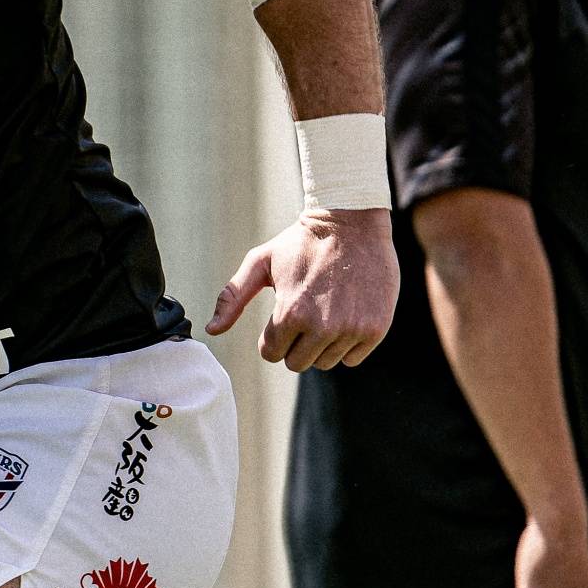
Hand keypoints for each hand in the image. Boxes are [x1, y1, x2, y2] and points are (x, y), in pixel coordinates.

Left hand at [204, 208, 395, 368]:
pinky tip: (345, 316)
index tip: (281, 316)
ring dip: (321, 345)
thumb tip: (212, 330)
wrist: (352, 223)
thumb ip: (232, 297)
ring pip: (325, 363)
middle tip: (303, 315)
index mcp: (290, 313)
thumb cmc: (300, 242)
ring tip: (324, 312)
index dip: (272, 337)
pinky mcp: (376, 329)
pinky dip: (347, 344)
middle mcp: (322, 327)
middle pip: (297, 363)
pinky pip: (353, 359)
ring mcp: (352, 329)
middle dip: (295, 344)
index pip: (271, 353)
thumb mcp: (260, 262)